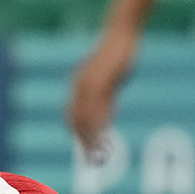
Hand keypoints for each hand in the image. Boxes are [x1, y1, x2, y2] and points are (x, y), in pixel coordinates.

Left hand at [67, 24, 138, 160]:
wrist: (121, 33)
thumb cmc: (118, 54)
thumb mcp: (111, 79)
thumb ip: (107, 97)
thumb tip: (107, 116)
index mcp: (80, 85)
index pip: (73, 115)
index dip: (78, 133)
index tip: (85, 149)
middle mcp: (81, 86)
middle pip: (77, 120)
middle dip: (84, 142)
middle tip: (92, 160)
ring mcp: (91, 84)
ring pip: (87, 118)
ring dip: (92, 139)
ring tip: (98, 156)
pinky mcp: (103, 82)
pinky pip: (100, 107)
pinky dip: (102, 126)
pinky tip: (107, 137)